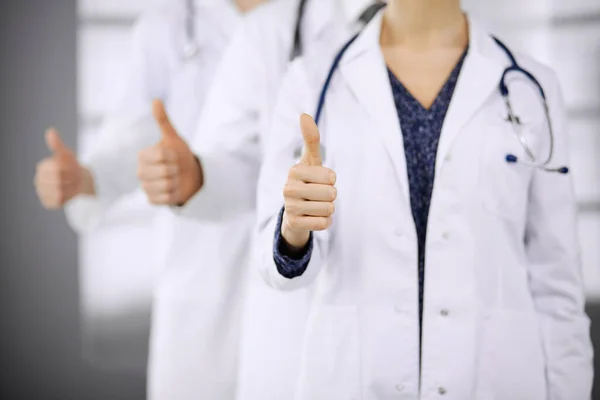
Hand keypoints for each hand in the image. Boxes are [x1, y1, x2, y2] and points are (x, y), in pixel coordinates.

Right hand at [34, 129, 92, 208]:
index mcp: (42, 167)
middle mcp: (38, 180)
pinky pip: (59, 201)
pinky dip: (68, 198)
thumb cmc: (73, 167)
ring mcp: (42, 192)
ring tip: (74, 186)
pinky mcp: (48, 203)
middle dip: (71, 180)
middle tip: (76, 179)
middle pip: (58, 181)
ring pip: (59, 191)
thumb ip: (58, 145)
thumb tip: (50, 131)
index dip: (69, 170)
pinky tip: (70, 195)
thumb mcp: (68, 155)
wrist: (80, 183)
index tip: (74, 169)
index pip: (56, 169)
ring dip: (71, 189)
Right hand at [137, 100, 202, 204]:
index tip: (174, 155)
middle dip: (176, 170)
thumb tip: (156, 100)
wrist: (187, 175)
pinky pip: (164, 199)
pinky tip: (173, 190)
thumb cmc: (179, 155)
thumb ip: (163, 121)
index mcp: (143, 155)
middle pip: (165, 172)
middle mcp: (140, 171)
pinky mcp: (151, 200)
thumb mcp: (173, 138)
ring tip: (175, 179)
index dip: (174, 155)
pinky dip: (174, 195)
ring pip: (166, 186)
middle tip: (175, 168)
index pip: (162, 155)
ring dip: (176, 182)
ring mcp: (145, 186)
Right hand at [281, 114, 336, 248]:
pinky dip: (324, 222)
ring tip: (316, 206)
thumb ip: (311, 139)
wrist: (294, 213)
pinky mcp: (294, 224)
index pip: (331, 176)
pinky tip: (313, 218)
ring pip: (328, 209)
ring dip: (328, 210)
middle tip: (318, 195)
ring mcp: (289, 208)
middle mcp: (288, 189)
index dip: (331, 180)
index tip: (320, 181)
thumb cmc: (307, 182)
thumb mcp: (311, 161)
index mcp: (294, 171)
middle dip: (331, 196)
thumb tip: (304, 114)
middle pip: (331, 194)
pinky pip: (323, 224)